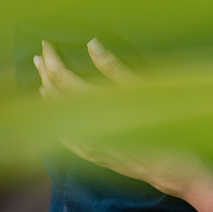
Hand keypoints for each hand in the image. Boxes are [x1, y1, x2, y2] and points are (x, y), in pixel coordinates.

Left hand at [34, 38, 204, 198]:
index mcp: (95, 105)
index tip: (47, 42)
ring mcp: (85, 144)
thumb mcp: (145, 90)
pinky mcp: (92, 156)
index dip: (52, 59)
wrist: (172, 169)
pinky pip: (63, 136)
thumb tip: (91, 43)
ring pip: (55, 116)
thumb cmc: (165, 124)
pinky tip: (54, 115)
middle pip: (53, 95)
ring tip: (43, 76)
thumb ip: (115, 67)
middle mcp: (84, 126)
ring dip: (47, 93)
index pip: (61, 78)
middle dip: (45, 72)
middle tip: (40, 53)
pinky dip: (55, 119)